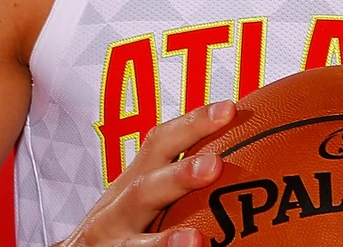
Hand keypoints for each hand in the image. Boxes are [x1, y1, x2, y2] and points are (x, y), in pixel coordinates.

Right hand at [54, 100, 234, 246]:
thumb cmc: (118, 230)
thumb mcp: (140, 201)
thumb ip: (176, 184)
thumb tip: (234, 164)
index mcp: (131, 184)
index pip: (160, 144)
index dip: (192, 124)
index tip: (228, 109)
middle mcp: (115, 212)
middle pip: (145, 188)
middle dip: (179, 176)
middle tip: (215, 165)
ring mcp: (107, 243)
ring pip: (132, 242)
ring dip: (164, 240)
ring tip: (194, 239)